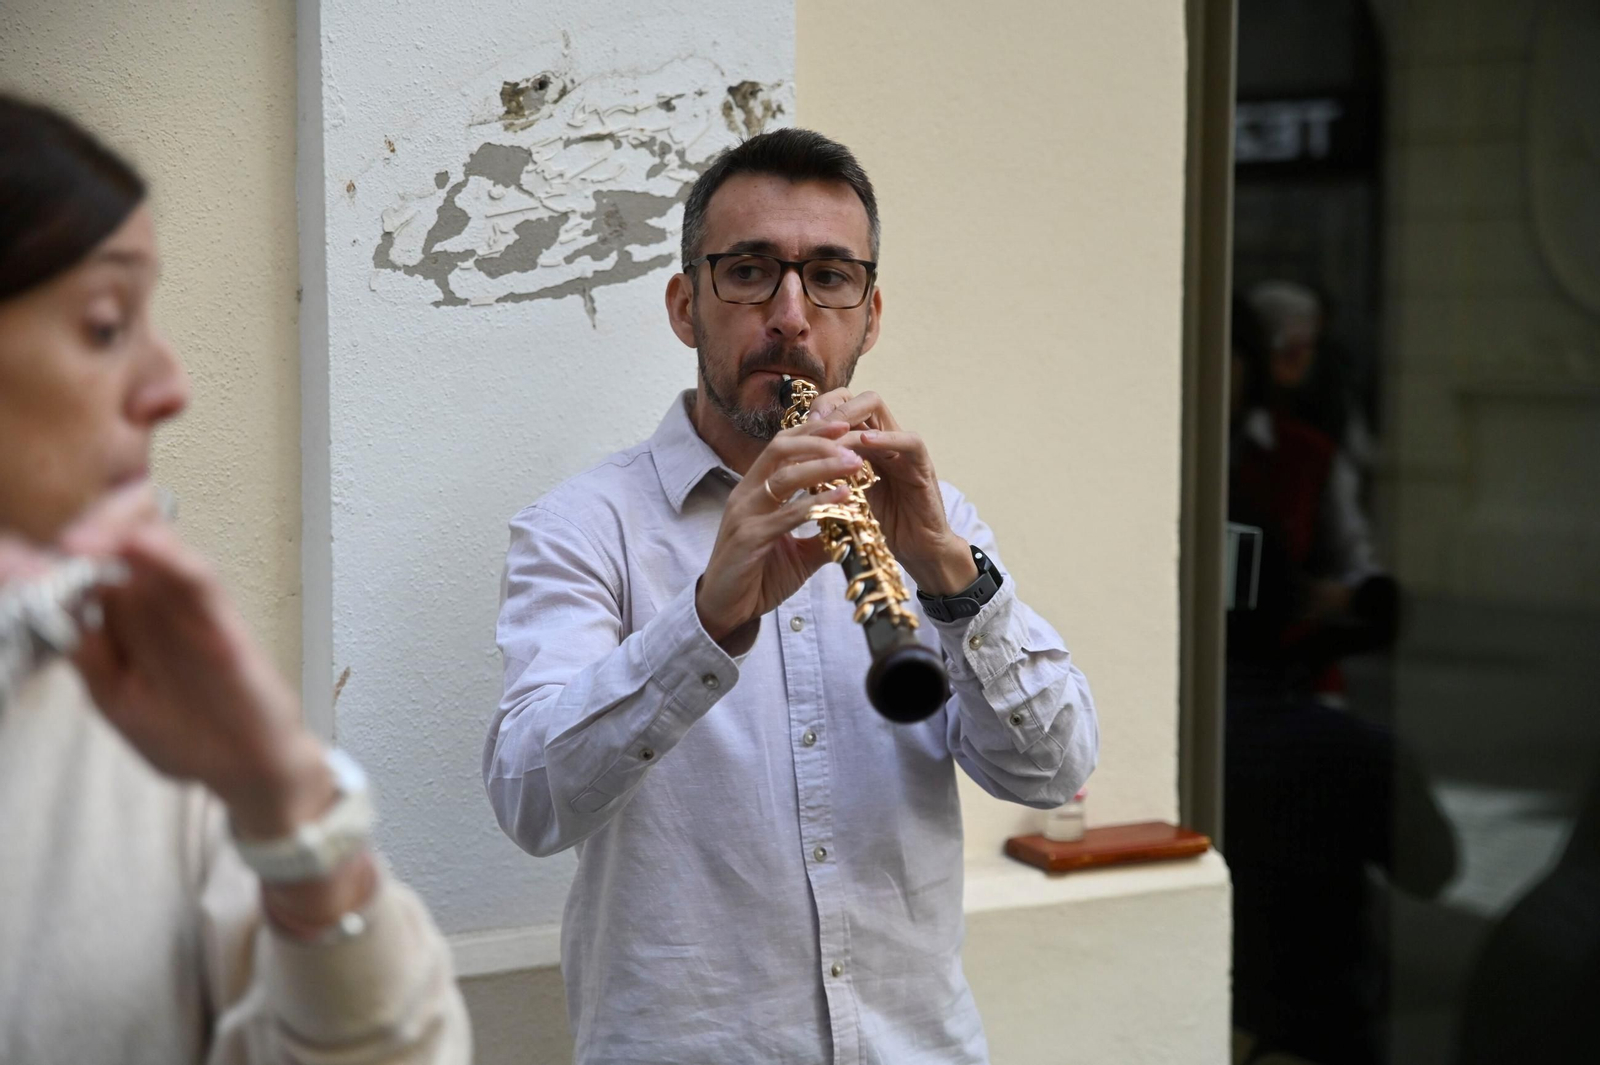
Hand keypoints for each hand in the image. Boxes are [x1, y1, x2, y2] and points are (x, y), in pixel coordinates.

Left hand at [57, 484, 335, 839]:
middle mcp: (158, 600)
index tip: (18, 555)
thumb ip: (83, 648)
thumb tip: (40, 600)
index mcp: (127, 616)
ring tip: (78, 540)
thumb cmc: (186, 734)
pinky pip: (198, 578)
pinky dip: (169, 556)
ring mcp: (191, 606)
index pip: (92, 561)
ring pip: (159, 542)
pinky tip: (139, 544)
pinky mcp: (223, 620)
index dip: (60, 548)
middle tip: (58, 541)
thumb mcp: (113, 696)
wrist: (249, 768)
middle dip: (88, 525)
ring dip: (119, 529)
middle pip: (124, 535)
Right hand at [695, 417, 858, 649]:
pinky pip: (787, 515)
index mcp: (755, 491)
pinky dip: (817, 503)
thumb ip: (823, 533)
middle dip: (819, 440)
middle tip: (853, 440)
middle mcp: (746, 495)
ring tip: (854, 464)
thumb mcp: (798, 552)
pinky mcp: (747, 539)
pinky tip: (843, 498)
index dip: (811, 432)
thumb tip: (856, 524)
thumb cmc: (758, 577)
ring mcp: (744, 515)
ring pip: (783, 476)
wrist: (726, 611)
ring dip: (822, 466)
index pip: (781, 447)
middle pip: (780, 449)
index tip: (844, 425)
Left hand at [807, 389, 976, 593]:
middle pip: (858, 399)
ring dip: (849, 417)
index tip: (800, 427)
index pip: (842, 407)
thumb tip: (789, 466)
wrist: (914, 554)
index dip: (820, 410)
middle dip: (832, 407)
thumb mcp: (843, 498)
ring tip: (831, 432)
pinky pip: (909, 442)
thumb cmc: (878, 528)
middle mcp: (884, 440)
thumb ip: (824, 478)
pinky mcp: (923, 468)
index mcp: (865, 446)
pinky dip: (887, 438)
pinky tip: (865, 441)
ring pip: (878, 410)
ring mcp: (903, 451)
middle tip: (814, 426)